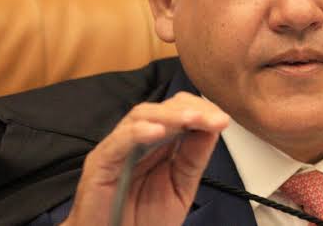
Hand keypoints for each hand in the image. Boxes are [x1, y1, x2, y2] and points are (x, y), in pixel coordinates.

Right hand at [61, 92, 228, 225]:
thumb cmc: (140, 221)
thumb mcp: (180, 188)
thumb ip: (194, 158)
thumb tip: (212, 128)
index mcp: (156, 144)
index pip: (177, 112)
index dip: (200, 111)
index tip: (222, 120)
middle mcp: (136, 141)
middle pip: (161, 109)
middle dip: (191, 110)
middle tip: (214, 119)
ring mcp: (117, 149)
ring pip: (140, 116)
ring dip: (170, 116)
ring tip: (193, 120)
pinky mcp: (100, 164)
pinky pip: (118, 141)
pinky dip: (138, 132)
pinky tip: (158, 131)